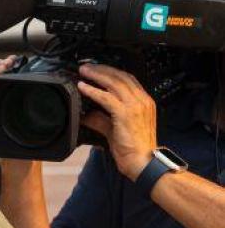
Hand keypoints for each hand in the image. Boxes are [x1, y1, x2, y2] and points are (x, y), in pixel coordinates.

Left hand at [77, 62, 158, 177]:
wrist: (143, 161)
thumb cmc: (132, 148)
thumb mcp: (114, 129)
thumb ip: (101, 119)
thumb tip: (86, 114)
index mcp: (144, 102)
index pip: (128, 79)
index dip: (112, 72)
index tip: (98, 69)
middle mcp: (142, 100)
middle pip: (121, 77)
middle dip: (103, 69)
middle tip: (87, 66)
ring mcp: (136, 106)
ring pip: (114, 83)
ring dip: (97, 75)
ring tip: (83, 71)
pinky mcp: (126, 114)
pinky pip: (107, 98)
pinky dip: (93, 91)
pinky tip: (83, 87)